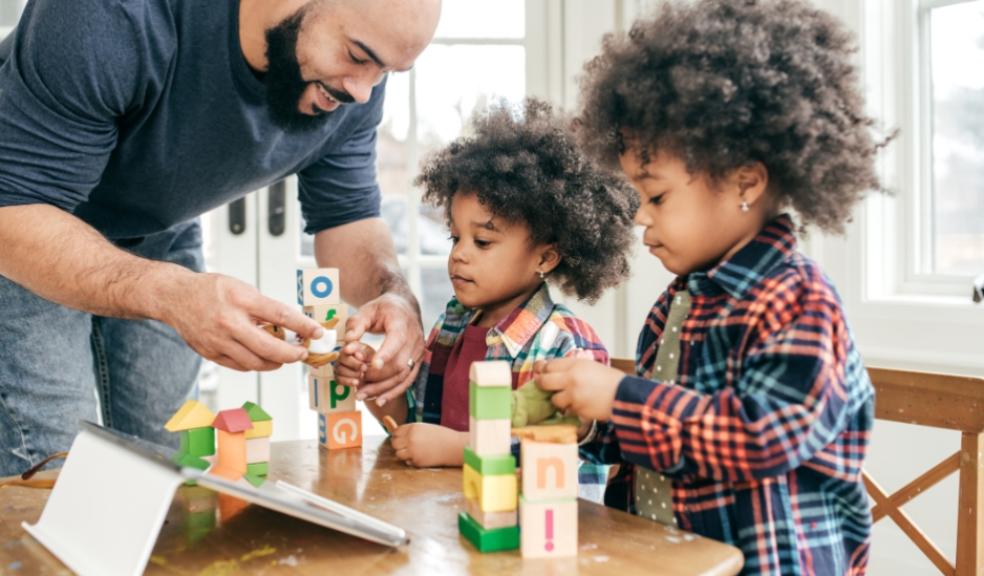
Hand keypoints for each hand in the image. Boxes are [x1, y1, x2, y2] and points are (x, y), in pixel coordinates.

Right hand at [161, 272, 321, 370]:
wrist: (174, 297)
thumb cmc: (211, 290)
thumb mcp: (242, 288)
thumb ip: (264, 307)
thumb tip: (290, 324)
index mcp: (241, 300)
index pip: (280, 315)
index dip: (303, 326)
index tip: (318, 332)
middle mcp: (229, 322)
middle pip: (269, 348)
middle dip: (292, 354)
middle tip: (302, 353)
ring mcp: (217, 341)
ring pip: (256, 362)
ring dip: (275, 362)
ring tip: (285, 356)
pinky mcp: (210, 353)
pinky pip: (240, 366)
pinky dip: (256, 364)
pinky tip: (263, 358)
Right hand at [335, 341, 375, 386]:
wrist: (374, 378)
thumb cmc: (373, 364)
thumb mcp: (374, 357)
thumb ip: (366, 355)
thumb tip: (358, 356)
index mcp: (355, 347)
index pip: (349, 344)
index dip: (350, 347)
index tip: (349, 350)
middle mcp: (344, 354)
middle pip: (342, 357)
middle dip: (354, 364)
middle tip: (364, 368)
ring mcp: (340, 366)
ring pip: (340, 369)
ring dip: (352, 374)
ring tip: (362, 375)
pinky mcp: (339, 376)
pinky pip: (338, 379)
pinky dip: (348, 381)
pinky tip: (356, 382)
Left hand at [341, 293, 423, 404]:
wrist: (405, 307)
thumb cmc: (384, 309)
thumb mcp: (367, 310)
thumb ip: (356, 325)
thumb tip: (348, 344)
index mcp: (402, 323)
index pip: (397, 340)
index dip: (385, 354)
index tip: (371, 366)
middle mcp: (415, 339)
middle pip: (400, 364)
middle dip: (378, 379)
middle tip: (358, 388)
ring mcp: (418, 352)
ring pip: (404, 376)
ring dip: (384, 389)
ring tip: (363, 396)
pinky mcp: (418, 361)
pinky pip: (408, 380)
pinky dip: (394, 392)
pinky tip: (380, 400)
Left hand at [390, 423, 464, 467]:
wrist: (453, 446)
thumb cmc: (441, 436)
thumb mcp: (425, 428)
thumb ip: (411, 431)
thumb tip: (395, 432)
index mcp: (413, 428)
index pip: (396, 432)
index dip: (398, 435)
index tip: (402, 438)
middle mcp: (411, 439)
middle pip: (394, 443)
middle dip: (398, 445)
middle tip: (406, 445)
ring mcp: (413, 451)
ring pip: (398, 454)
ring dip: (403, 453)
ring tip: (413, 451)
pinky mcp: (417, 461)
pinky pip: (407, 461)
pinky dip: (411, 460)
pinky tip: (421, 456)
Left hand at [535, 358, 623, 421]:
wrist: (625, 395)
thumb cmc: (610, 380)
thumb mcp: (590, 366)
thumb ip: (571, 367)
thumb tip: (552, 370)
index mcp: (575, 365)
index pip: (548, 365)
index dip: (542, 369)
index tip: (540, 372)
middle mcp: (571, 379)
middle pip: (543, 382)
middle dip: (542, 385)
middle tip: (545, 386)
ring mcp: (573, 396)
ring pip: (554, 400)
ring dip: (559, 400)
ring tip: (570, 398)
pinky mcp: (578, 410)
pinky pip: (567, 411)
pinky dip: (572, 409)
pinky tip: (582, 404)